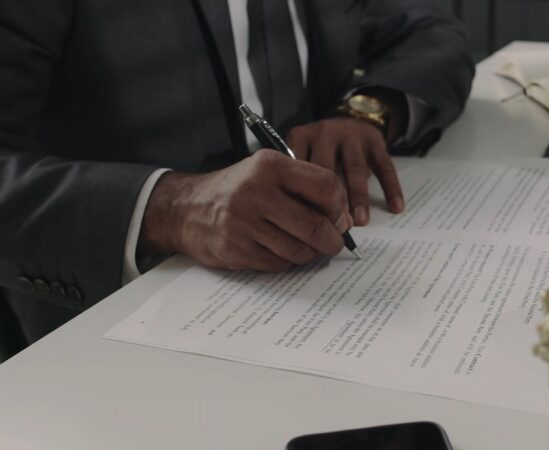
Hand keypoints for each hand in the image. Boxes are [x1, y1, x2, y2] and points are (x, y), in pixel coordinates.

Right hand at [139, 150, 352, 271]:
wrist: (187, 208)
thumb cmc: (239, 190)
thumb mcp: (269, 173)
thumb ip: (306, 188)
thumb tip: (345, 220)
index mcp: (270, 166)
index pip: (326, 187)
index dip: (340, 208)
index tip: (340, 218)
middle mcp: (256, 192)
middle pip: (316, 226)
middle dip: (332, 240)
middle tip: (332, 242)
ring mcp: (243, 223)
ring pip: (299, 251)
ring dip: (308, 253)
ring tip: (301, 244)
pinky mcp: (235, 249)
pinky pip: (279, 265)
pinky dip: (285, 262)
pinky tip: (276, 249)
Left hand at [286, 116, 403, 225]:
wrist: (350, 117)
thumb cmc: (321, 148)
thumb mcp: (303, 154)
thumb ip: (300, 178)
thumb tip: (306, 219)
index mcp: (301, 138)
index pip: (299, 169)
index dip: (303, 197)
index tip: (309, 222)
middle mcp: (325, 132)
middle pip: (326, 168)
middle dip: (330, 199)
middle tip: (334, 226)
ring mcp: (351, 134)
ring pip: (355, 168)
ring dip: (358, 197)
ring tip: (361, 221)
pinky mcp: (375, 139)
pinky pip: (384, 166)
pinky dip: (391, 187)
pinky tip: (396, 207)